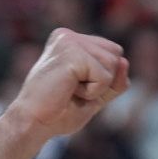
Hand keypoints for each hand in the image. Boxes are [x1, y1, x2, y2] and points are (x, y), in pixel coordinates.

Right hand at [9, 29, 129, 140]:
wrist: (32, 123)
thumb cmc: (58, 112)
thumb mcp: (95, 96)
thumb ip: (114, 81)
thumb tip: (125, 62)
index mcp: (70, 40)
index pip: (113, 52)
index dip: (105, 78)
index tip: (75, 87)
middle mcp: (68, 35)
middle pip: (116, 55)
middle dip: (103, 81)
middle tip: (72, 90)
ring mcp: (69, 41)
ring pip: (113, 65)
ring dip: (97, 88)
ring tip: (69, 90)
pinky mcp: (72, 54)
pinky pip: (105, 77)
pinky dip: (93, 92)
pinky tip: (69, 91)